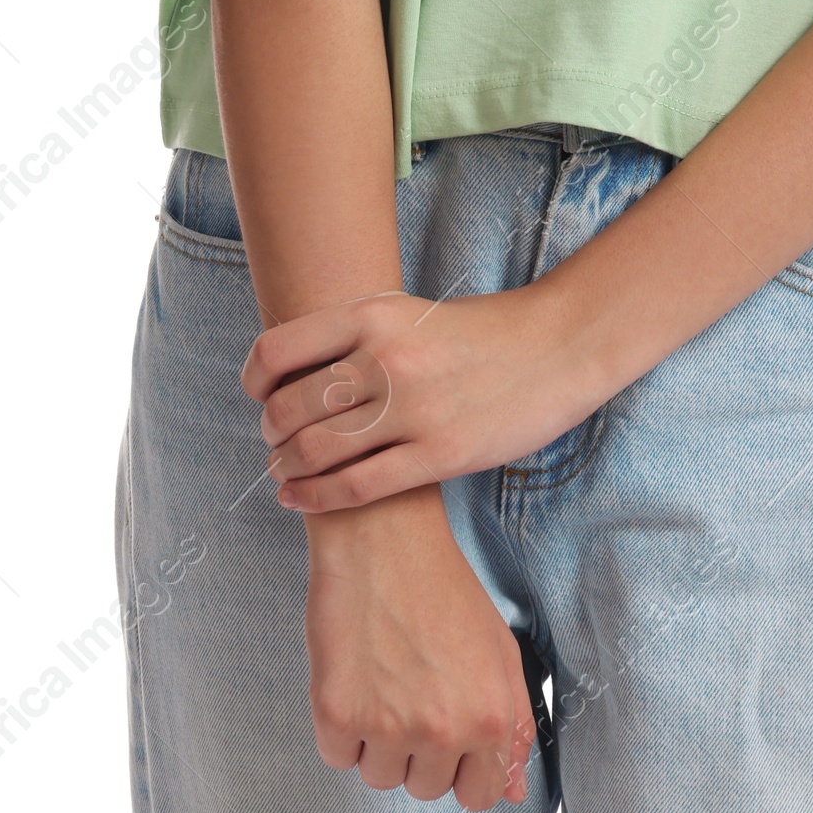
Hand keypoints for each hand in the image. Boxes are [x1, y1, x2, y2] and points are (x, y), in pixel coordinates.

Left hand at [243, 279, 598, 510]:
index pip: (277, 351)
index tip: (257, 395)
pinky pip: (357, 486)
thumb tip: (297, 372)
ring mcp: (412, 409)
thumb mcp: (410, 312)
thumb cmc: (482, 330)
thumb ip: (358, 336)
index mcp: (374, 315)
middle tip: (274, 443)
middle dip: (271, 433)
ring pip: (316, 451)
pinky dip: (316, 497)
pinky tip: (299, 499)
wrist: (558, 346)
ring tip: (282, 472)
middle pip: (289, 409)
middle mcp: (386, 358)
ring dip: (286, 467)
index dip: (254, 381)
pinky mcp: (438, 455)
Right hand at [304, 490, 534, 808]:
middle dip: (420, 750)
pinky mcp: (337, 714)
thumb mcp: (499, 649)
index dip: (464, 768)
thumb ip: (515, 723)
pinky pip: (337, 756)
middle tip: (414, 688)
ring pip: (380, 777)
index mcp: (490, 718)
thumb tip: (512, 791)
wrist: (384, 537)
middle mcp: (442, 730)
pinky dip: (341, 727)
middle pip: (426, 789)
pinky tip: (355, 675)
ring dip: (378, 740)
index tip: (450, 739)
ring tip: (384, 677)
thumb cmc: (442, 586)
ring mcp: (387, 726)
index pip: (480, 796)